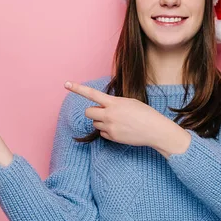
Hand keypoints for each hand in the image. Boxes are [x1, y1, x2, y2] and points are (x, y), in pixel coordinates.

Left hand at [64, 81, 188, 151]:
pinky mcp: (112, 137)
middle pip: (88, 112)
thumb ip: (114, 103)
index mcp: (114, 102)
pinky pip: (102, 133)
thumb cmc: (144, 113)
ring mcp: (110, 127)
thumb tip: (103, 108)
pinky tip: (120, 129)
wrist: (155, 130)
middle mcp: (109, 114)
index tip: (66, 84)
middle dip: (93, 112)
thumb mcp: (129, 102)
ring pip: (95, 123)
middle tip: (103, 112)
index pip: (91, 94)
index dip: (77, 88)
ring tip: (117, 121)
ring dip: (101, 121)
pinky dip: (108, 131)